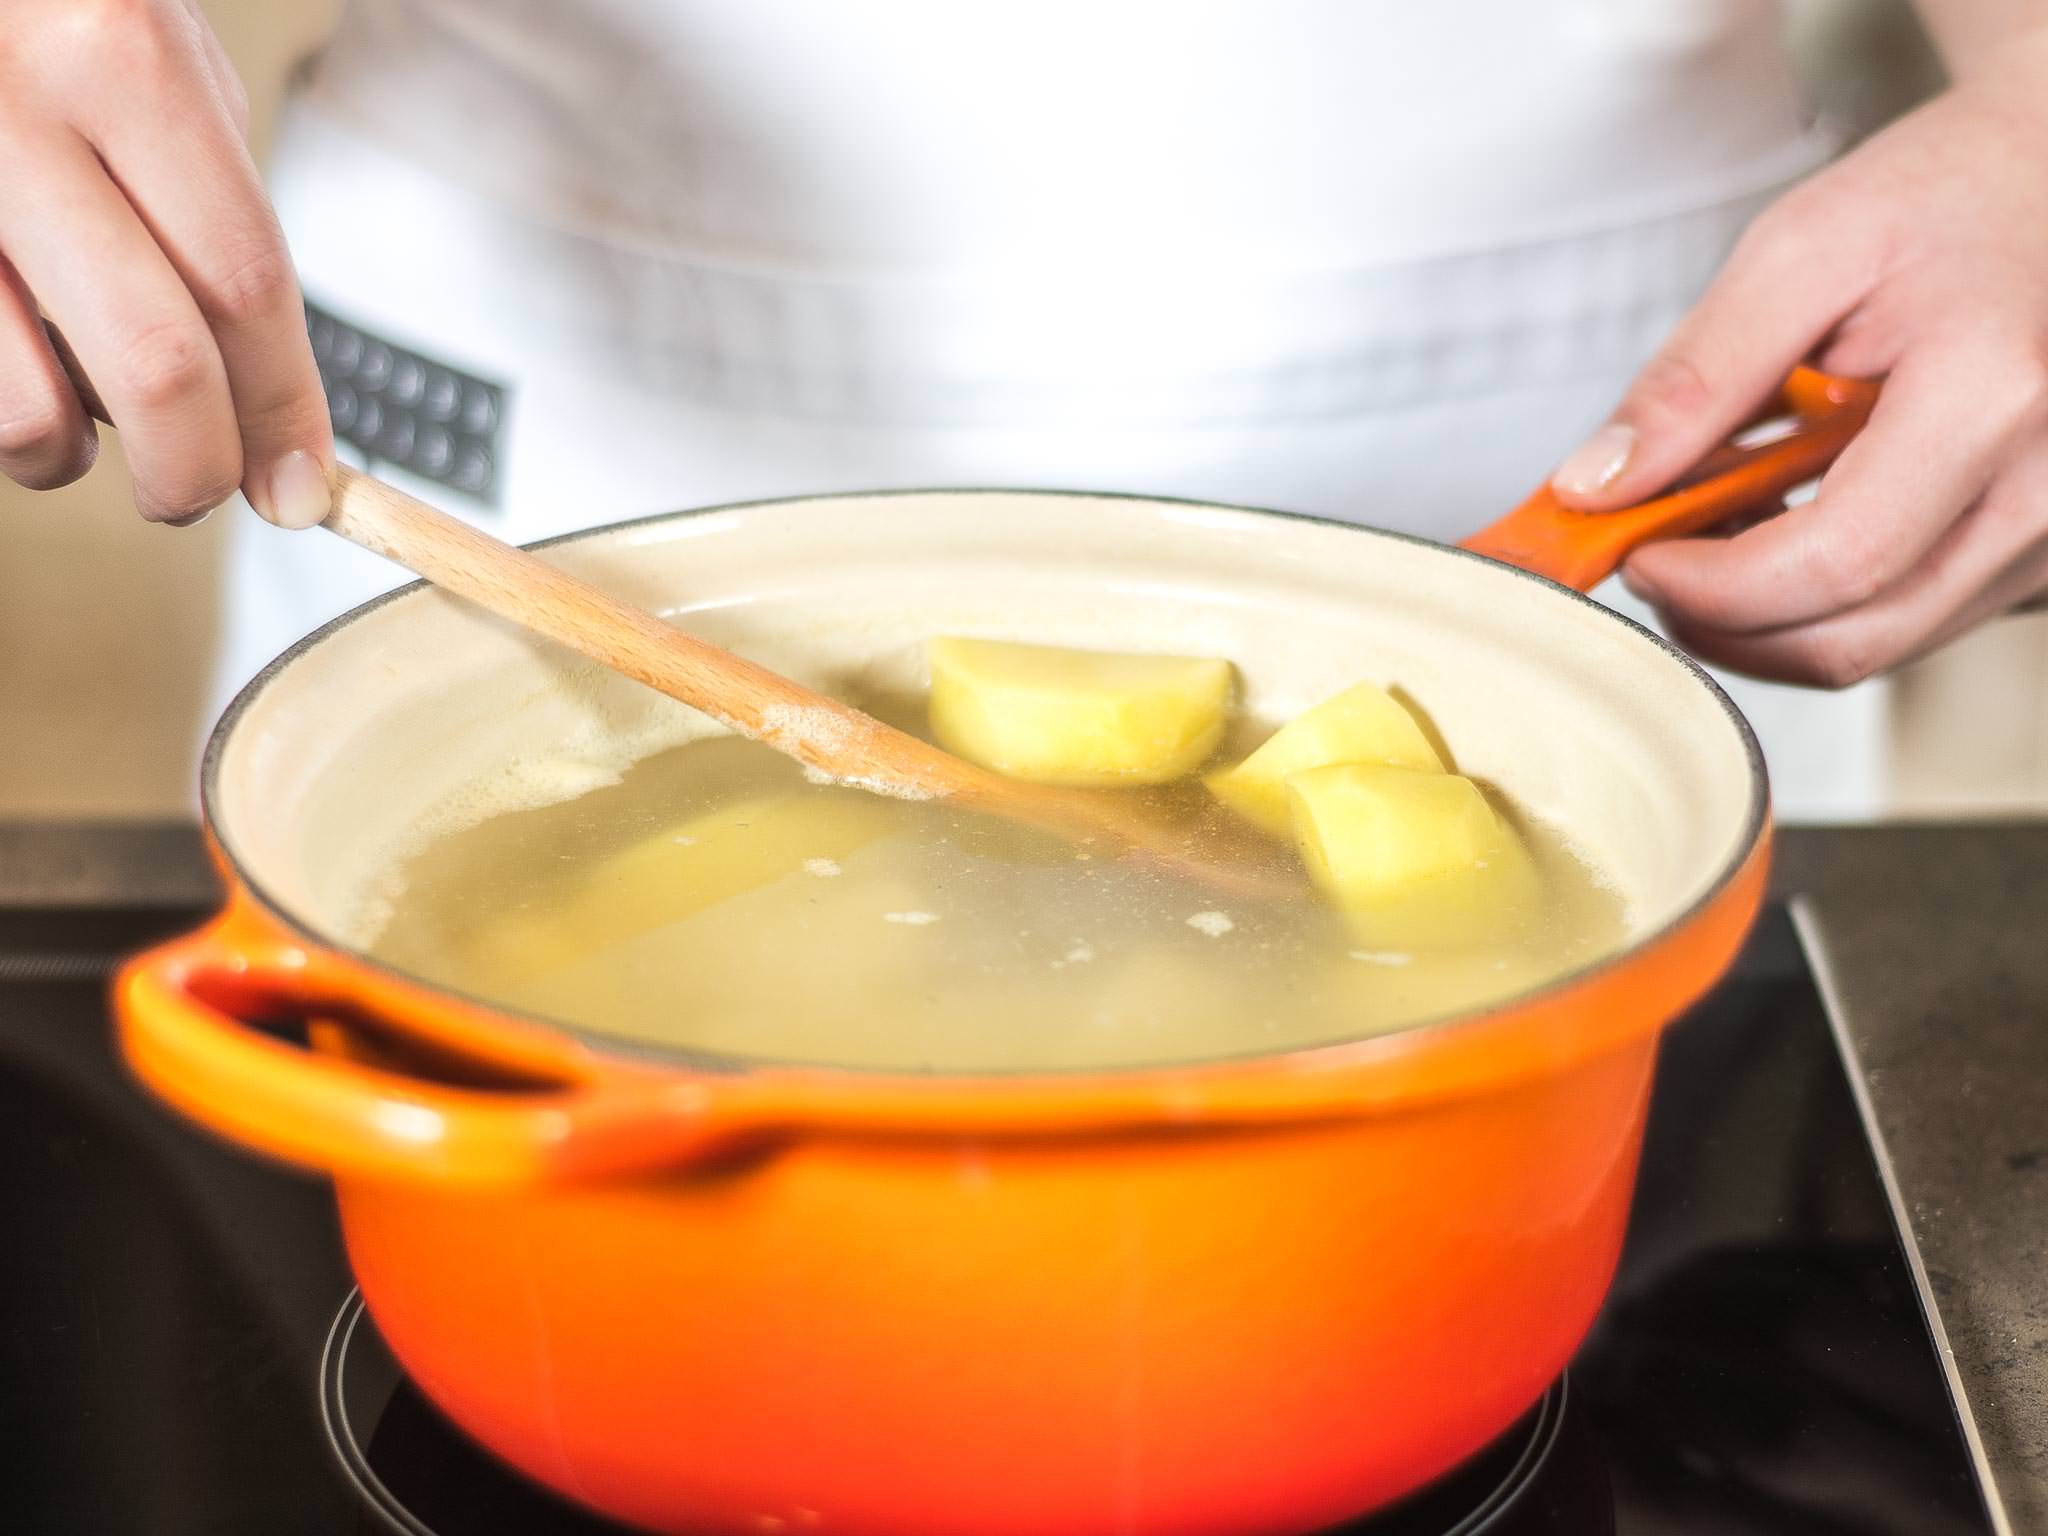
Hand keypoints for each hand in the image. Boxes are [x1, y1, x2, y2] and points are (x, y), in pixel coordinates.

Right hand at [0, 0, 330, 526]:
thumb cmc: (42, 7)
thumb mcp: (151, 54)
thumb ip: (207, 205)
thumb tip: (268, 394)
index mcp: (123, 59)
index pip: (243, 283)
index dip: (284, 408)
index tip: (303, 486)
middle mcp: (15, 113)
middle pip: (157, 363)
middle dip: (198, 466)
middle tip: (203, 492)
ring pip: (29, 408)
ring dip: (73, 457)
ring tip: (84, 433)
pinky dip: (6, 408)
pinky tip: (15, 362)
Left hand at [1548, 31, 2047, 687]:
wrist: (2047, 177)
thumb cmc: (1944, 196)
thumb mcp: (1799, 250)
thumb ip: (1694, 376)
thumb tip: (1594, 487)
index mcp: (1995, 395)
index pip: (1832, 563)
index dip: (1709, 586)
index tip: (1633, 551)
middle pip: (1852, 639)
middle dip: (1721, 620)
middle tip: (1651, 551)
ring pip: (1875, 646)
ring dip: (1763, 615)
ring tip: (1715, 520)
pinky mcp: (2036, 555)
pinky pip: (1905, 620)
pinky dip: (1817, 598)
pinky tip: (1783, 519)